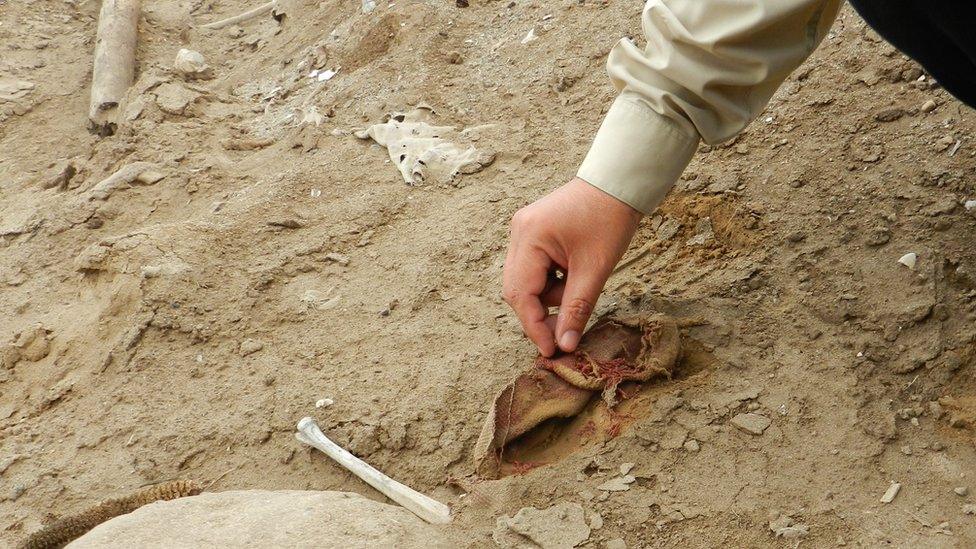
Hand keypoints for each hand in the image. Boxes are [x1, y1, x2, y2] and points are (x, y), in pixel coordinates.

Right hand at [503, 177, 641, 356]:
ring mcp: (524, 230)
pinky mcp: (533, 231)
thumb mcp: (595, 269)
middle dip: (542, 311)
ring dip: (552, 294)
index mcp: (529, 237)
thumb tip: (565, 346)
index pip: (521, 294)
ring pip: (528, 280)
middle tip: (566, 331)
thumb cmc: (610, 219)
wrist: (618, 183)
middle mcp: (518, 232)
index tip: (551, 351)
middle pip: (518, 289)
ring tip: (581, 281)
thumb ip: (577, 309)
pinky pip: (535, 267)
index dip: (534, 326)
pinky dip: (553, 279)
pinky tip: (575, 271)